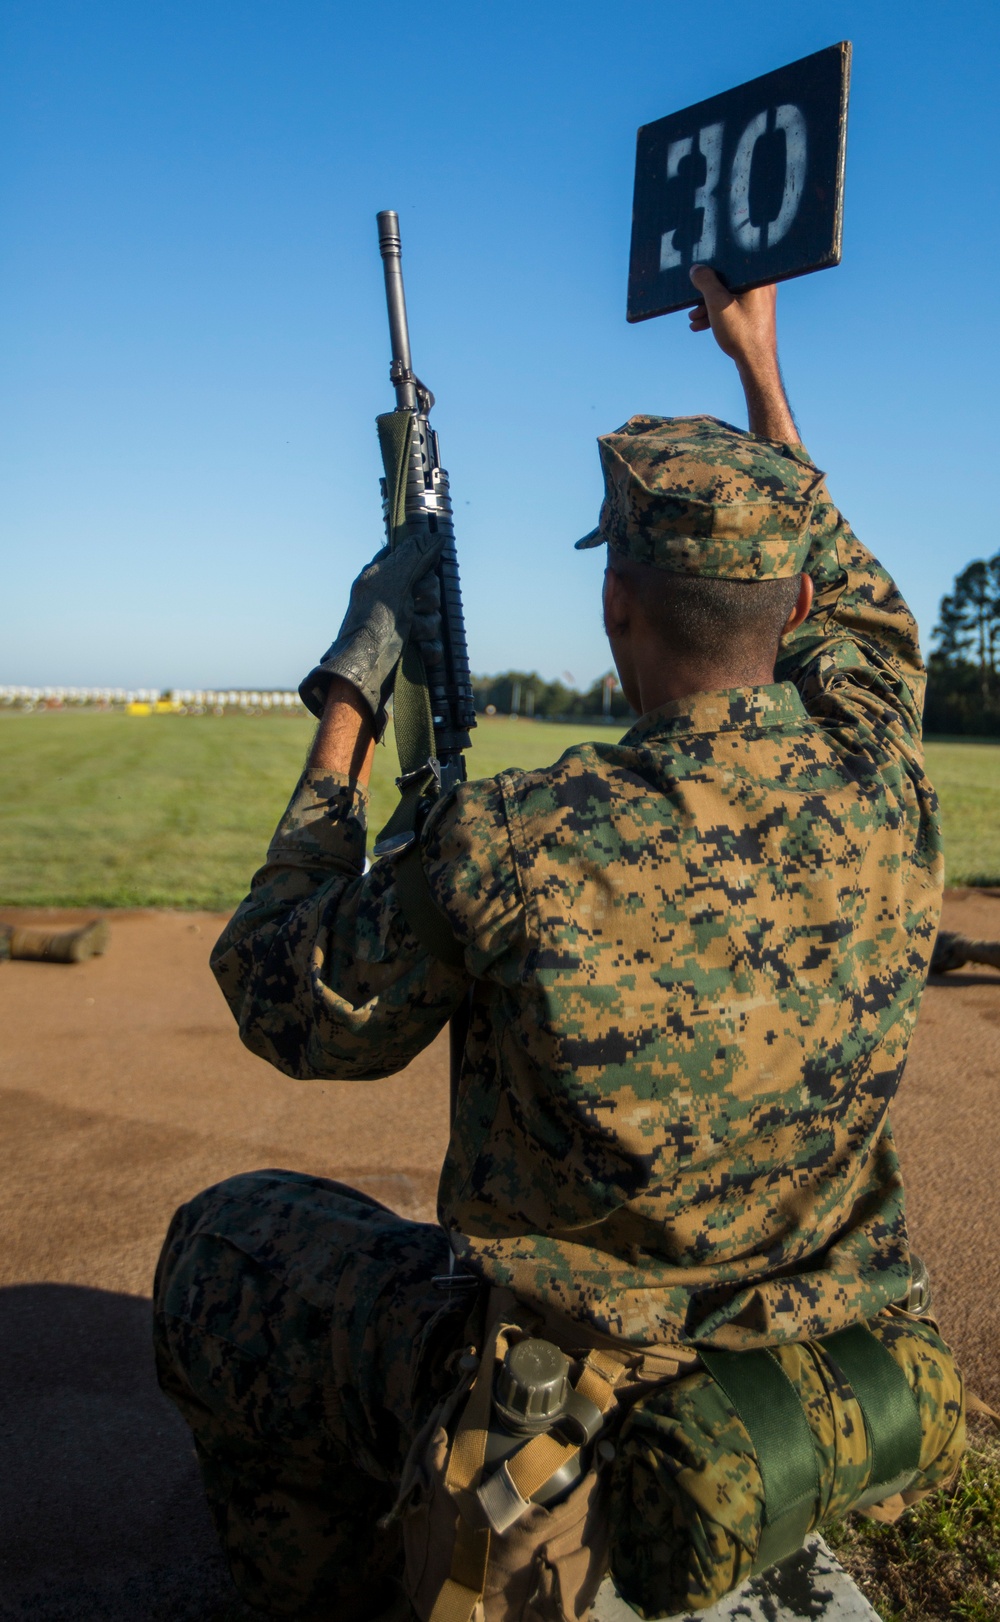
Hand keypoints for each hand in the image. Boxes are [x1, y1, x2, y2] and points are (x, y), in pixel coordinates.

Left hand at [298, 531, 443, 731]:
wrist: (364, 672)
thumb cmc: (372, 625)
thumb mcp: (392, 581)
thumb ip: (415, 555)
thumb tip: (436, 536)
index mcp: (381, 577)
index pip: (411, 557)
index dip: (422, 565)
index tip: (422, 572)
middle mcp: (390, 598)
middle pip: (429, 586)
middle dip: (427, 599)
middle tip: (414, 605)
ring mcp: (400, 624)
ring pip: (434, 615)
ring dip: (427, 625)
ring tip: (411, 633)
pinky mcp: (410, 648)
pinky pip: (434, 642)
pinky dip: (429, 647)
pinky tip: (419, 650)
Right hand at [687, 265, 798, 444]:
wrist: (756, 363)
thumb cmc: (740, 332)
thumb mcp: (717, 303)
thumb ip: (705, 282)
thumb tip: (696, 269)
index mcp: (758, 277)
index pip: (731, 262)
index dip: (712, 267)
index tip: (698, 274)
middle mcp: (762, 285)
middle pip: (728, 280)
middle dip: (707, 292)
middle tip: (691, 300)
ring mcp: (759, 301)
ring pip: (729, 296)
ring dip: (709, 305)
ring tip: (692, 318)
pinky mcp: (754, 314)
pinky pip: (733, 307)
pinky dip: (718, 313)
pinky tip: (700, 324)